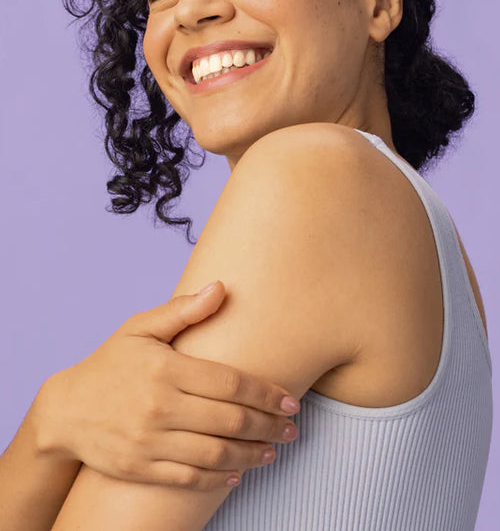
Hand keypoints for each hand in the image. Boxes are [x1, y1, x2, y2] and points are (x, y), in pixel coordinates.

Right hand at [35, 281, 299, 490]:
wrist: (65, 410)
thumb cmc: (110, 364)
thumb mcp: (140, 328)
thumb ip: (183, 311)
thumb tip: (221, 287)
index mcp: (166, 369)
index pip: (230, 384)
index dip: (265, 394)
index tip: (289, 401)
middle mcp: (160, 407)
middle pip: (229, 421)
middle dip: (268, 426)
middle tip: (292, 429)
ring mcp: (150, 442)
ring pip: (215, 455)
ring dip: (251, 455)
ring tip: (273, 450)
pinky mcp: (141, 468)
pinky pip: (189, 479)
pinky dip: (219, 479)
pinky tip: (238, 472)